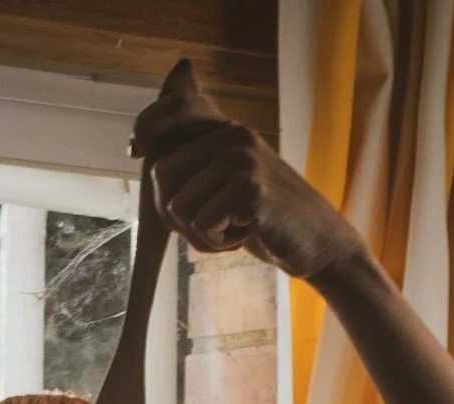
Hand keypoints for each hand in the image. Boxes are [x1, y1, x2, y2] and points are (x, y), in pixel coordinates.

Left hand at [132, 59, 358, 280]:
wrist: (319, 244)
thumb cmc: (266, 221)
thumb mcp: (229, 185)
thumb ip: (197, 169)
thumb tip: (144, 158)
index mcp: (227, 131)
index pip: (175, 109)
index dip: (147, 126)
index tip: (134, 149)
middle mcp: (233, 136)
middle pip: (161, 176)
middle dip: (174, 215)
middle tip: (210, 226)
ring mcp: (242, 160)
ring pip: (178, 207)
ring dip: (199, 235)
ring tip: (233, 230)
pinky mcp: (250, 190)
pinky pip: (202, 226)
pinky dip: (218, 245)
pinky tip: (247, 235)